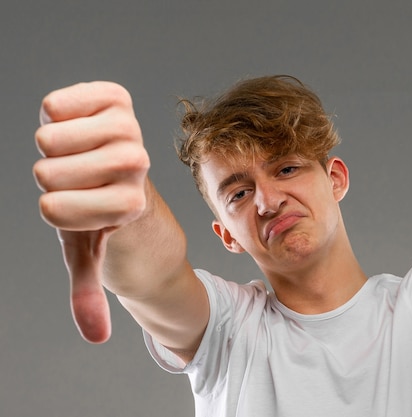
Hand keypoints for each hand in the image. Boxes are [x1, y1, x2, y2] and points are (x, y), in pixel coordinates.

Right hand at [34, 82, 149, 341]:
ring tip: (76, 154)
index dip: (55, 212)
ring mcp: (129, 129)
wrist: (122, 174)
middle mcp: (135, 163)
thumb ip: (88, 294)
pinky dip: (56, 112)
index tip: (85, 211)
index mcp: (130, 204)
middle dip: (48, 182)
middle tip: (77, 181)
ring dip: (49, 150)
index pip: (52, 210)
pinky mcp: (116, 99)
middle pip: (46, 173)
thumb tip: (95, 338)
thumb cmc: (104, 219)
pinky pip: (58, 103)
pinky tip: (76, 124)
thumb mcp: (90, 255)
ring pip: (49, 138)